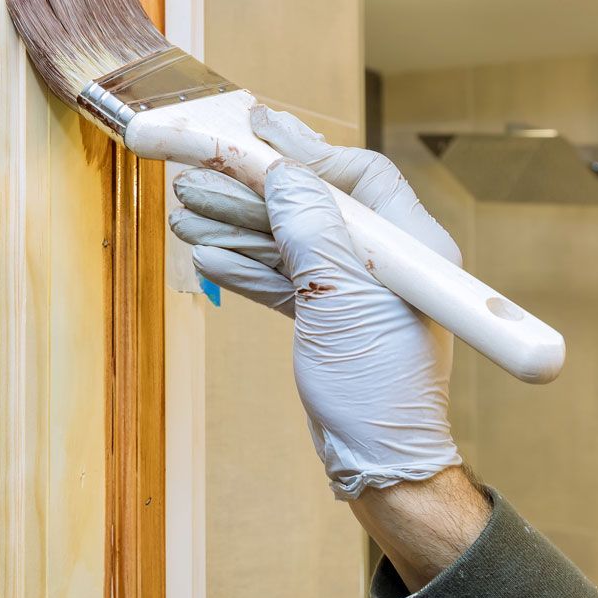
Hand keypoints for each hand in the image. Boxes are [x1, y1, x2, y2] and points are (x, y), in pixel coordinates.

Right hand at [168, 104, 462, 498]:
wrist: (380, 467)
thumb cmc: (378, 391)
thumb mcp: (338, 298)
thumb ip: (310, 227)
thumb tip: (282, 170)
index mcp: (410, 246)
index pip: (355, 175)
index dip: (303, 151)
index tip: (255, 130)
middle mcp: (386, 261)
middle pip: (312, 204)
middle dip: (253, 190)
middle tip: (199, 173)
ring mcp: (356, 291)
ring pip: (290, 241)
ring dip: (238, 226)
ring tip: (186, 210)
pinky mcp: (330, 320)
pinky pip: (283, 279)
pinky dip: (245, 267)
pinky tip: (208, 254)